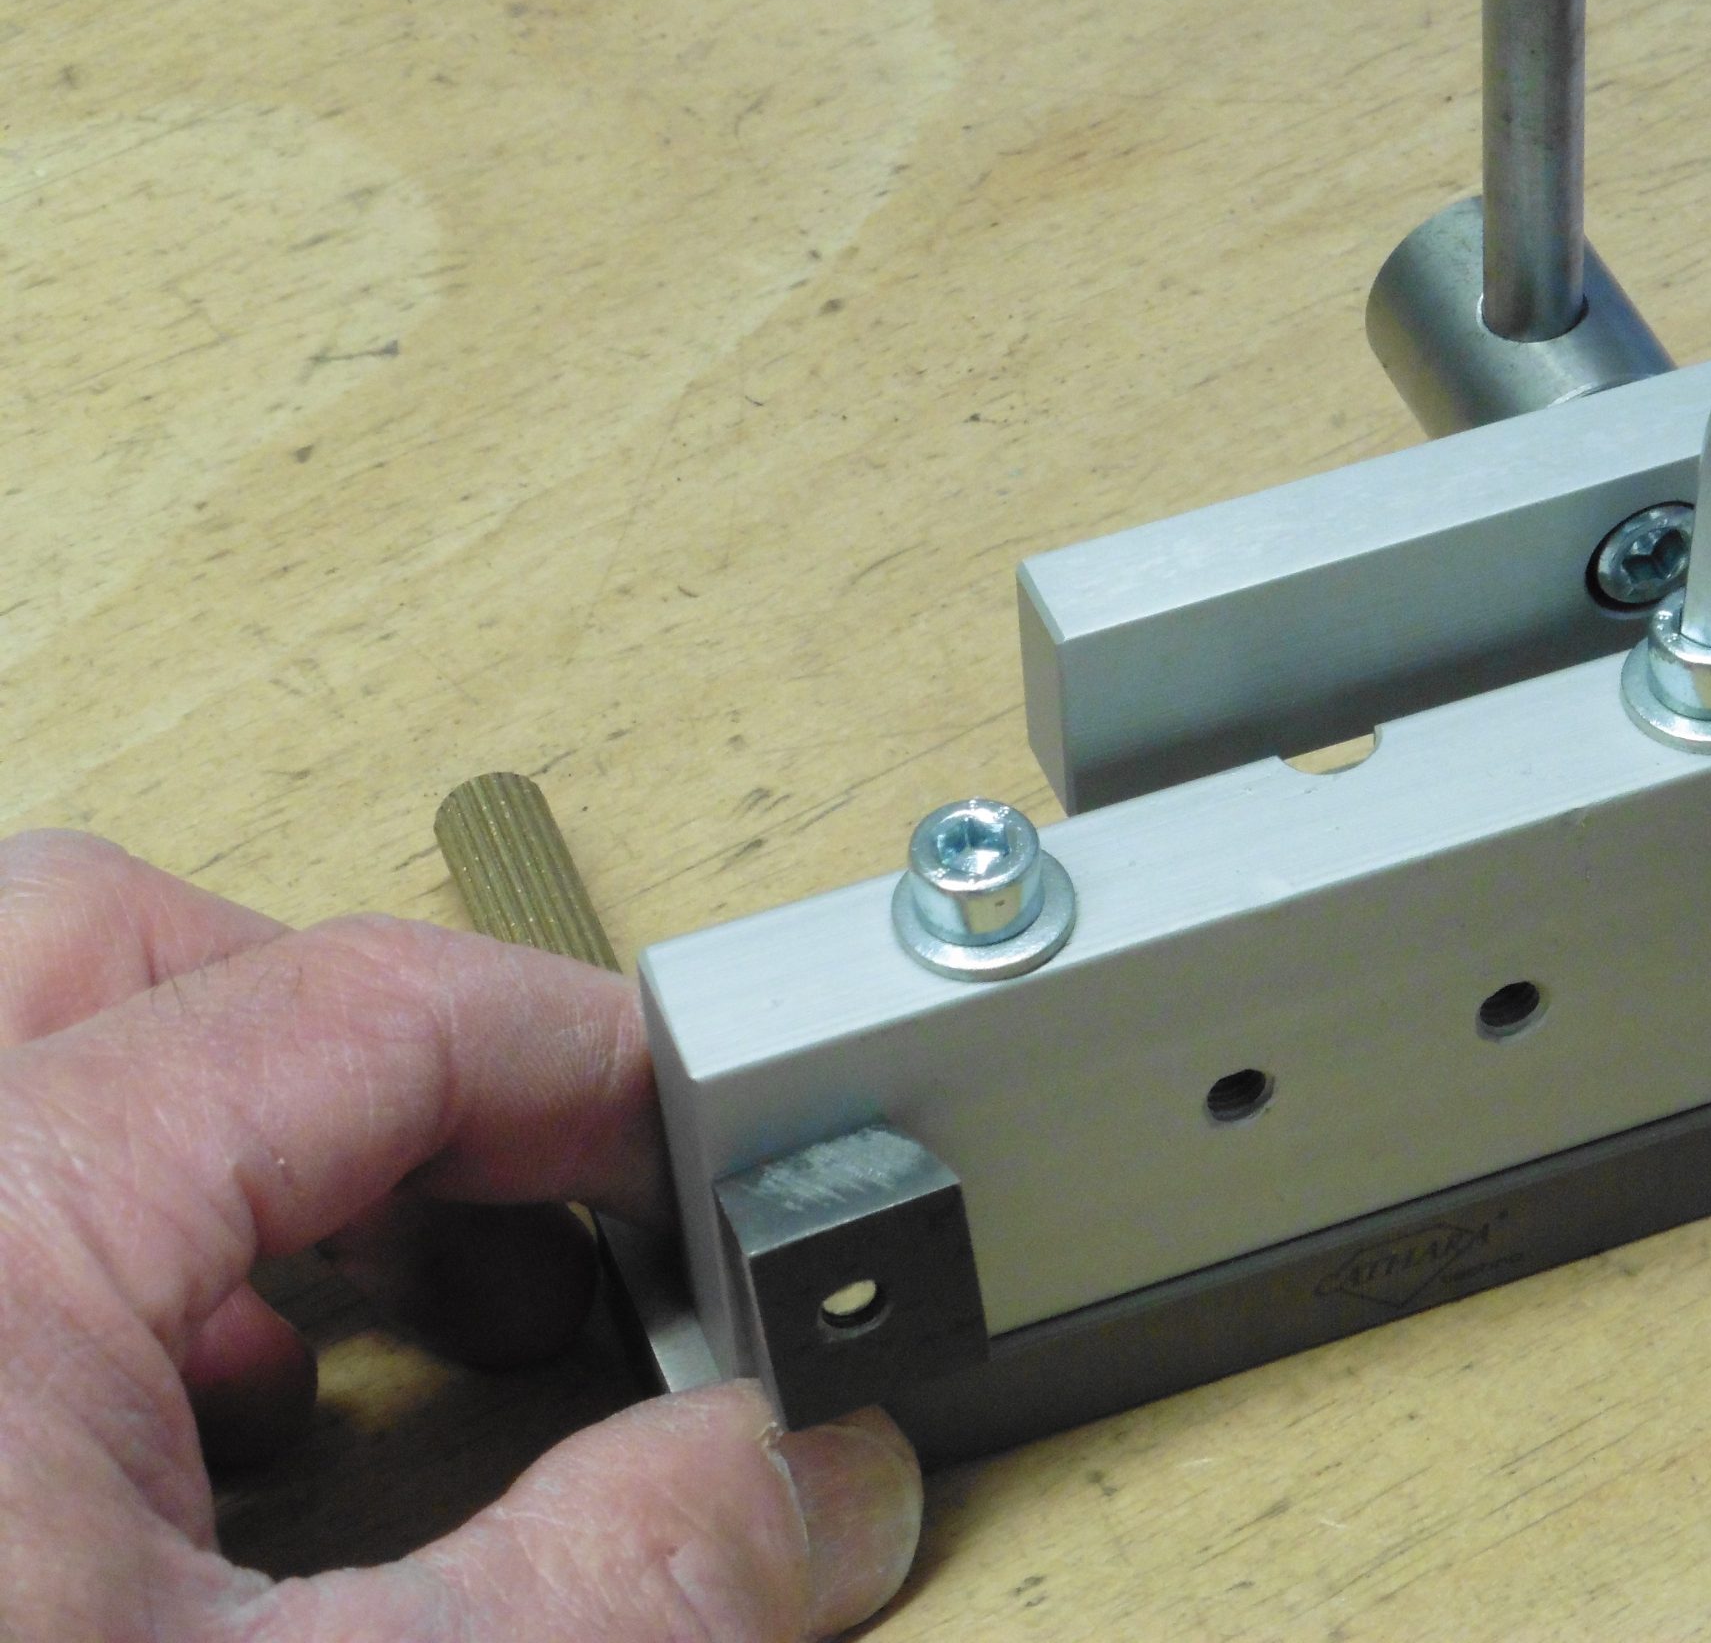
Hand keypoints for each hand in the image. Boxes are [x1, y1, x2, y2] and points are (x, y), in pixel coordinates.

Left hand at [0, 830, 922, 1638]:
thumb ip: (618, 1589)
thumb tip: (813, 1477)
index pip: (347, 1009)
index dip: (569, 1054)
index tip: (692, 1139)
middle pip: (103, 944)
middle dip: (348, 1036)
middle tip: (516, 1177)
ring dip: (206, 1135)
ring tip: (351, 1313)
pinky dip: (86, 1263)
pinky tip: (176, 1454)